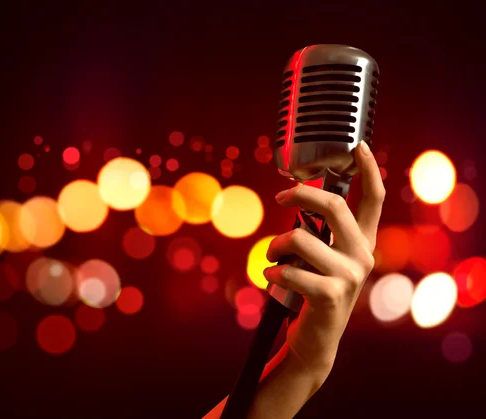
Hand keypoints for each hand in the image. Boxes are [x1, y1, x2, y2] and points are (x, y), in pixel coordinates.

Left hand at [263, 140, 385, 376]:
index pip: (373, 200)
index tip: (359, 145)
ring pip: (301, 237)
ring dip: (275, 245)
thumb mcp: (322, 259)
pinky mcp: (332, 295)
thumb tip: (297, 199)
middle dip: (299, 194)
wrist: (316, 339)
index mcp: (362, 242)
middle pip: (332, 205)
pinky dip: (273, 271)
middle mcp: (362, 255)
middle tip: (280, 197)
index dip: (368, 169)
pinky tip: (270, 276)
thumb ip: (320, 233)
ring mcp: (350, 276)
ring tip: (271, 257)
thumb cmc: (313, 291)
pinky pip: (291, 271)